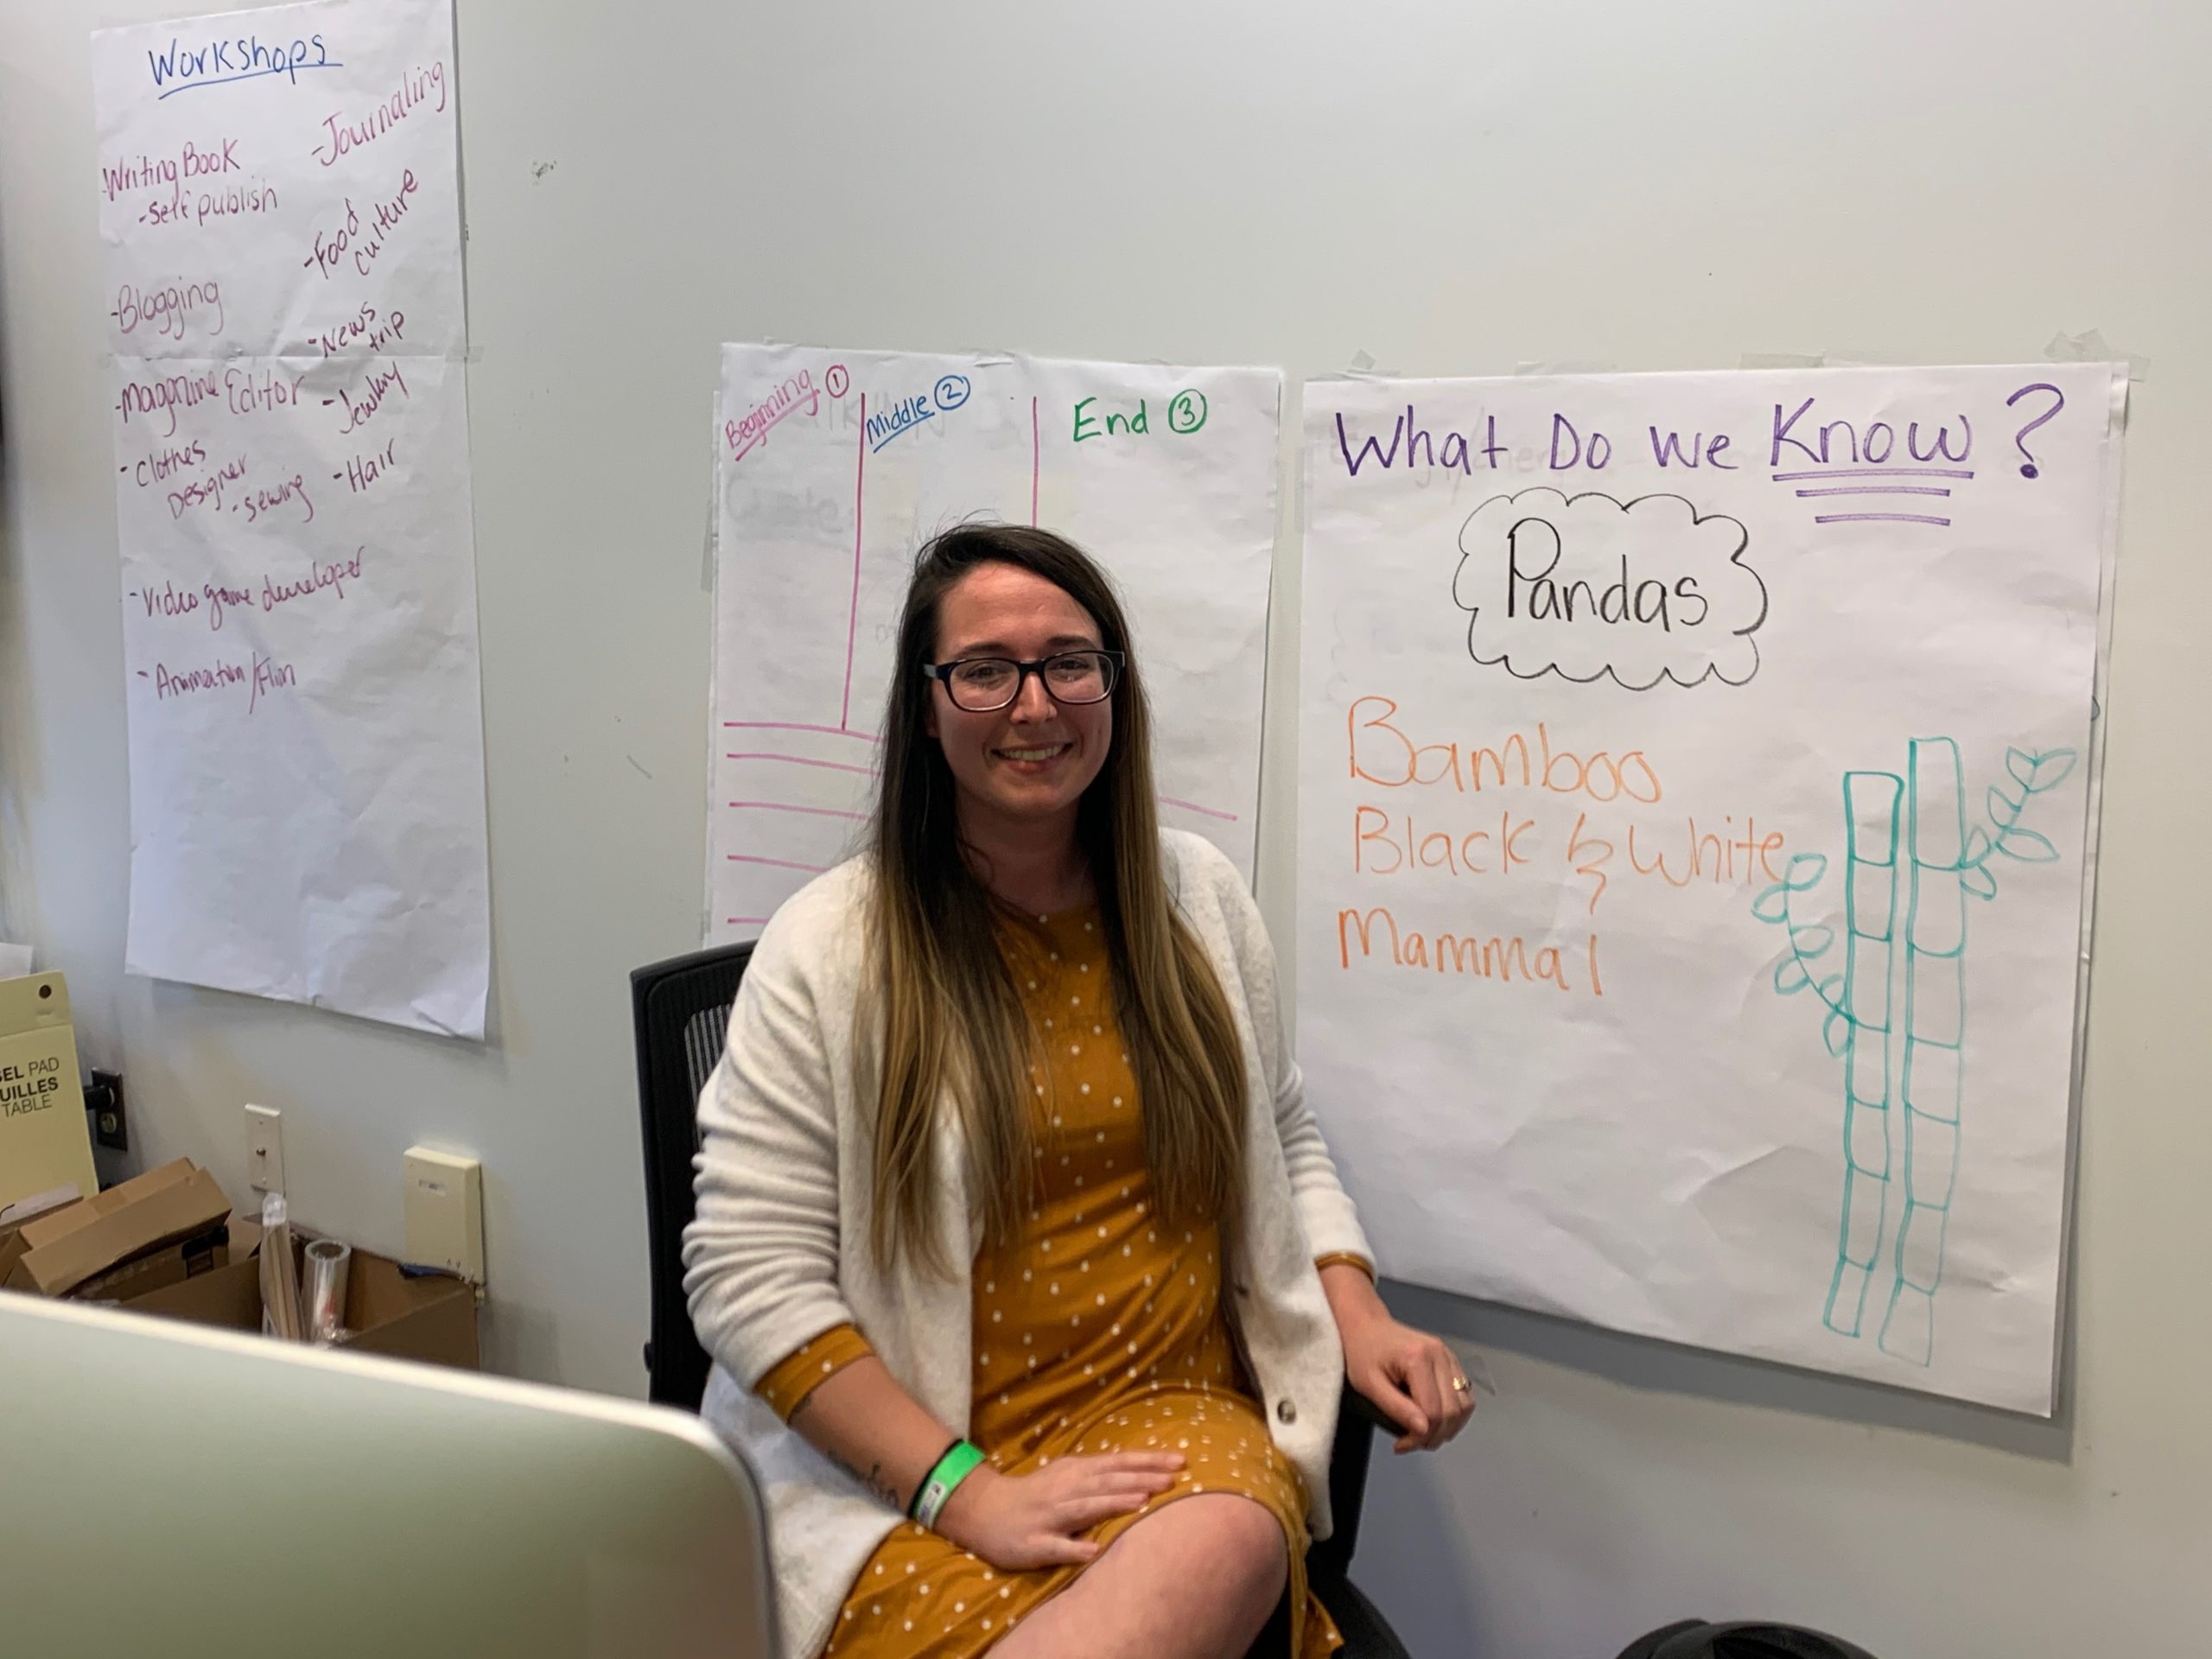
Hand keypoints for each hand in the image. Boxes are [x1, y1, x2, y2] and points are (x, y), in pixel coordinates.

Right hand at [933, 1451, 1183, 1570]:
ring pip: (1085, 1508)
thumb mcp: (1069, 1476)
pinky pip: (1056, 1546)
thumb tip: (1143, 1474)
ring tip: (1141, 1501)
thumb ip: (1101, 1476)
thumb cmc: (1036, 1494)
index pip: (1118, 1463)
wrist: (985, 1511)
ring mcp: (1049, 1516)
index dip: (1148, 1461)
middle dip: (1140, 1479)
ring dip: (1113, 1504)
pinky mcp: (1034, 1543)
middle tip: (1173, 1479)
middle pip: (1107, 1482)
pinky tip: (1093, 1551)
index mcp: (1076, 1472)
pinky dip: (1074, 1548)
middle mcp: (1065, 1489)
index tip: (1180, 1460)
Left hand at [1320, 1265, 1474, 1453]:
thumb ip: (1396, 1409)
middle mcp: (1439, 1355)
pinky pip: (1464, 1395)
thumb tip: (1422, 1430)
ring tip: (1423, 1434)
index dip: (1419, 1437)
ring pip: (1465, 1405)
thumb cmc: (1362, 1351)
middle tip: (1412, 1443)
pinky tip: (1434, 1419)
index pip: (1433, 1412)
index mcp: (1418, 1358)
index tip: (1402, 1444)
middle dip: (1434, 1436)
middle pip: (1452, 1412)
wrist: (1365, 1326)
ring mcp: (1448, 1356)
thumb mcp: (1369, 1385)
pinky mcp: (1450, 1361)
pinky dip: (1454, 1414)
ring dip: (1448, 1427)